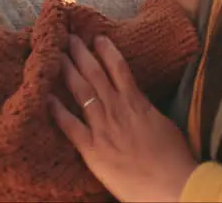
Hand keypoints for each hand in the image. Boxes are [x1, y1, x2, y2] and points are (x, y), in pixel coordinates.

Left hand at [51, 36, 197, 202]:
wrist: (174, 184)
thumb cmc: (175, 158)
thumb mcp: (164, 125)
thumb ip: (147, 111)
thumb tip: (139, 104)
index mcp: (137, 103)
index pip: (119, 68)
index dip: (106, 51)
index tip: (97, 38)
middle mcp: (118, 110)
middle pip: (95, 74)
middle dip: (81, 54)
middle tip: (68, 37)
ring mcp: (104, 128)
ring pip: (82, 93)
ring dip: (67, 72)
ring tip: (56, 56)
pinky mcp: (93, 150)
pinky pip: (71, 127)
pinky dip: (58, 111)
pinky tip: (46, 98)